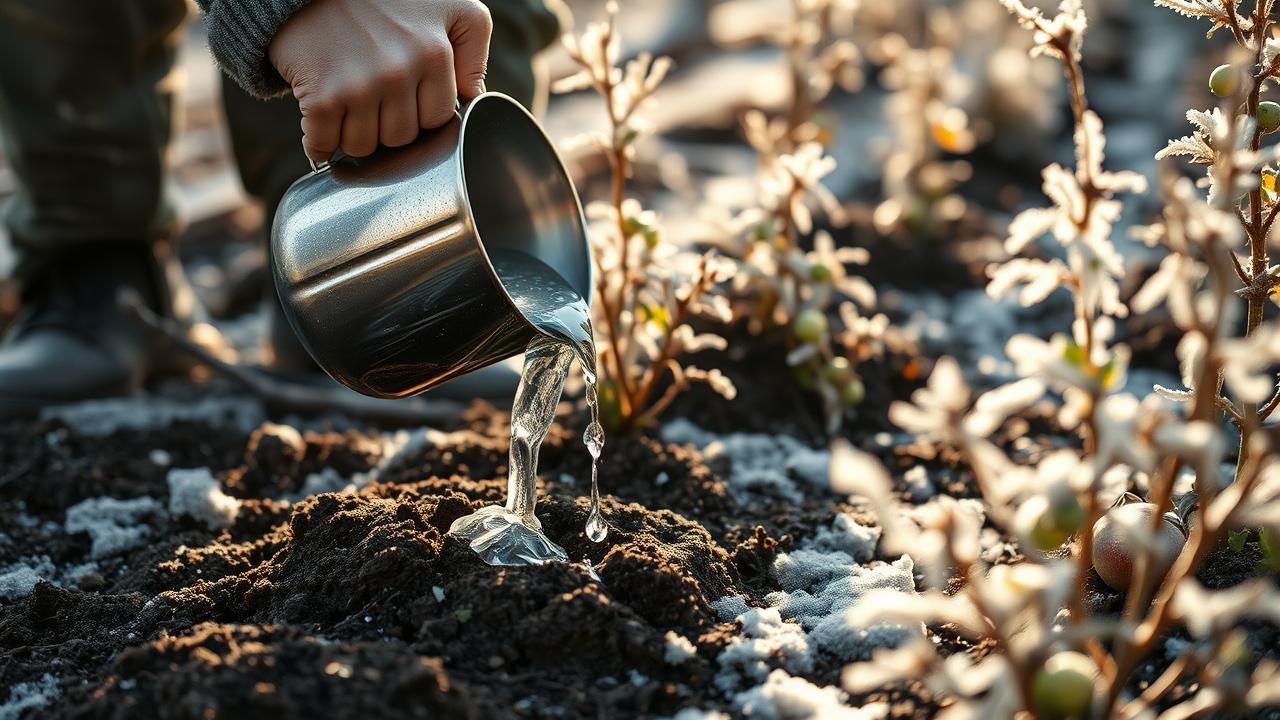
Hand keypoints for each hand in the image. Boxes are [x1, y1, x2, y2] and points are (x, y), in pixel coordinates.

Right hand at [268, 0, 491, 162]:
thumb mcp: (448, 5)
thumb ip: (473, 47)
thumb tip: (474, 97)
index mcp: (435, 55)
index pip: (436, 120)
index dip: (419, 112)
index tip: (404, 96)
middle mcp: (399, 73)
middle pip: (400, 138)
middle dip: (388, 125)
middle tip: (373, 97)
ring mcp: (360, 87)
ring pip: (364, 147)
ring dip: (354, 134)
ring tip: (348, 105)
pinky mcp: (322, 96)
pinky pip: (324, 143)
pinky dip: (319, 143)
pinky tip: (320, 126)